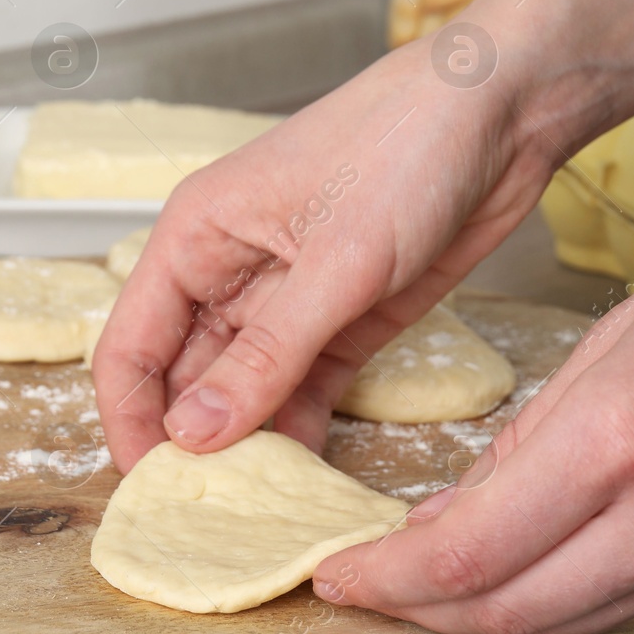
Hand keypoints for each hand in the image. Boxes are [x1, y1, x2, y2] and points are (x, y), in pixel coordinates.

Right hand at [92, 38, 555, 471]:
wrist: (504, 111)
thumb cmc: (408, 143)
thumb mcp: (336, 259)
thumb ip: (264, 353)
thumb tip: (193, 432)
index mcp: (195, 237)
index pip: (129, 347)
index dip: (131, 423)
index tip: (152, 492)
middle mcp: (229, 272)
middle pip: (180, 379)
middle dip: (189, 448)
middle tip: (206, 522)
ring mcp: (288, 299)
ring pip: (241, 393)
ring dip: (245, 449)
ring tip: (256, 515)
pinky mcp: (344, 320)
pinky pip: (301, 390)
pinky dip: (299, 434)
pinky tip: (305, 482)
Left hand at [313, 148, 633, 633]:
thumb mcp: (619, 327)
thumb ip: (534, 431)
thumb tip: (463, 504)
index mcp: (626, 434)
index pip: (471, 551)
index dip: (386, 578)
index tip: (340, 571)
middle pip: (509, 609)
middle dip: (418, 609)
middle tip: (364, 586)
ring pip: (565, 621)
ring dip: (481, 613)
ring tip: (423, 584)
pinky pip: (623, 605)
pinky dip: (554, 599)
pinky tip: (516, 572)